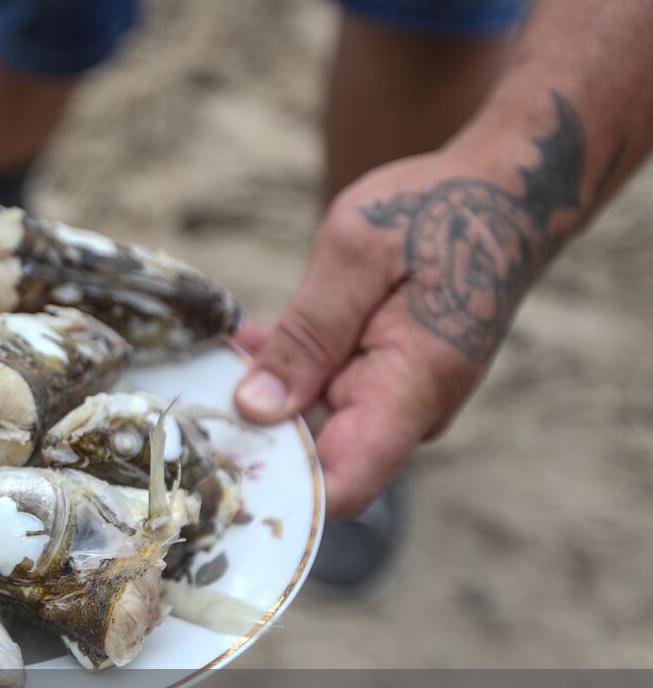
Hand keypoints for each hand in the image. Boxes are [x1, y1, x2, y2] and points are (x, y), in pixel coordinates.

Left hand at [232, 146, 563, 517]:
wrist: (503, 196)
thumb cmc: (440, 210)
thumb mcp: (357, 251)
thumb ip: (307, 333)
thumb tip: (257, 409)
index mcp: (412, 386)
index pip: (343, 484)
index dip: (277, 491)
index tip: (214, 467)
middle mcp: (408, 412)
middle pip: (315, 461)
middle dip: (250, 438)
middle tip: (185, 401)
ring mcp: (395, 400)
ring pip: (310, 427)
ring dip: (257, 401)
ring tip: (206, 363)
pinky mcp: (382, 383)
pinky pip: (321, 397)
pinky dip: (280, 377)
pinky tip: (240, 346)